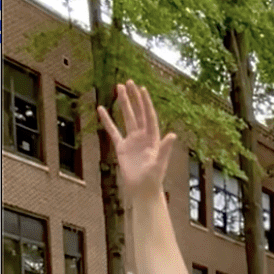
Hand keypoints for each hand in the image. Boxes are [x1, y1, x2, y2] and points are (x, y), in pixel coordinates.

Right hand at [97, 81, 175, 202]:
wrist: (143, 190)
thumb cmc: (153, 179)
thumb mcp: (159, 163)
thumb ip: (165, 149)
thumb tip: (173, 135)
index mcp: (153, 139)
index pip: (149, 117)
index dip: (146, 103)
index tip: (142, 89)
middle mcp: (143, 137)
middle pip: (138, 113)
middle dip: (134, 98)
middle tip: (128, 82)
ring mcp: (132, 141)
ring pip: (127, 118)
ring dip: (123, 104)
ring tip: (118, 88)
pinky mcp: (122, 148)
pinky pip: (113, 131)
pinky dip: (107, 120)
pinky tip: (101, 109)